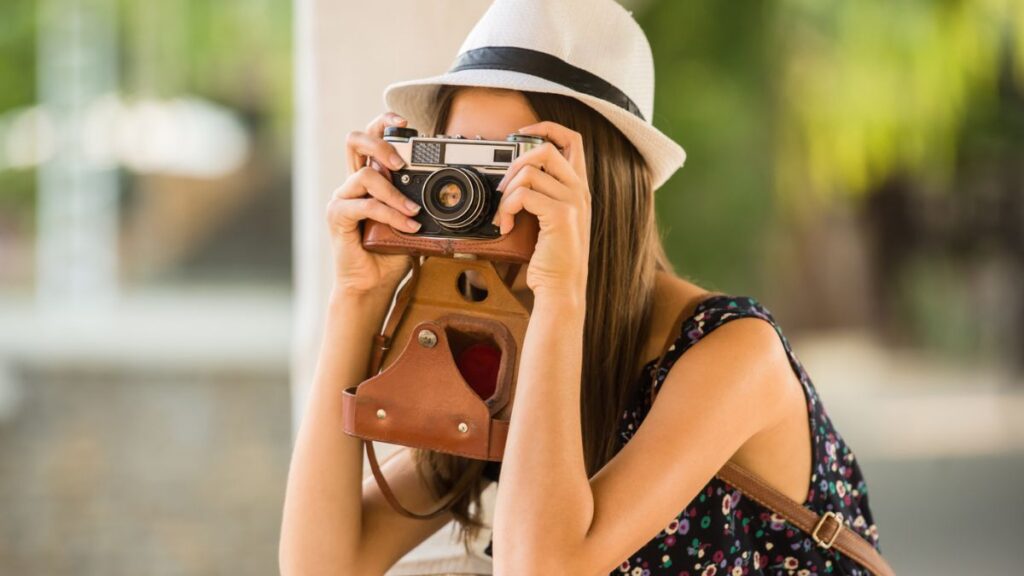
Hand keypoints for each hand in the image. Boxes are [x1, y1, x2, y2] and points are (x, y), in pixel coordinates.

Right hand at [326, 112, 422, 298]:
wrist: (373, 284)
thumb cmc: (391, 253)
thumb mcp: (412, 220)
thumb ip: (419, 200)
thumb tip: (448, 189)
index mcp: (369, 179)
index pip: (370, 138)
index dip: (384, 124)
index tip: (406, 122)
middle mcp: (352, 184)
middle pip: (356, 141)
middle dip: (382, 143)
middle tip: (402, 162)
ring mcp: (343, 198)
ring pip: (366, 175)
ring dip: (395, 194)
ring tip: (414, 211)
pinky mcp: (338, 217)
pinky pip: (366, 206)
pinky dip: (391, 215)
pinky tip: (408, 226)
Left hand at [491, 121, 590, 301]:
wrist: (562, 288)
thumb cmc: (553, 259)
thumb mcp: (552, 220)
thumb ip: (544, 195)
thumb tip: (515, 176)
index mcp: (579, 187)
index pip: (572, 139)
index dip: (547, 128)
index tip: (522, 134)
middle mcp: (580, 190)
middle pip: (546, 149)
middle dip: (516, 163)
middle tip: (504, 188)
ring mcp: (573, 201)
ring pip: (529, 173)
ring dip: (506, 193)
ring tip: (502, 214)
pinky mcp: (560, 215)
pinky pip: (523, 195)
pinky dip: (506, 208)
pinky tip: (505, 226)